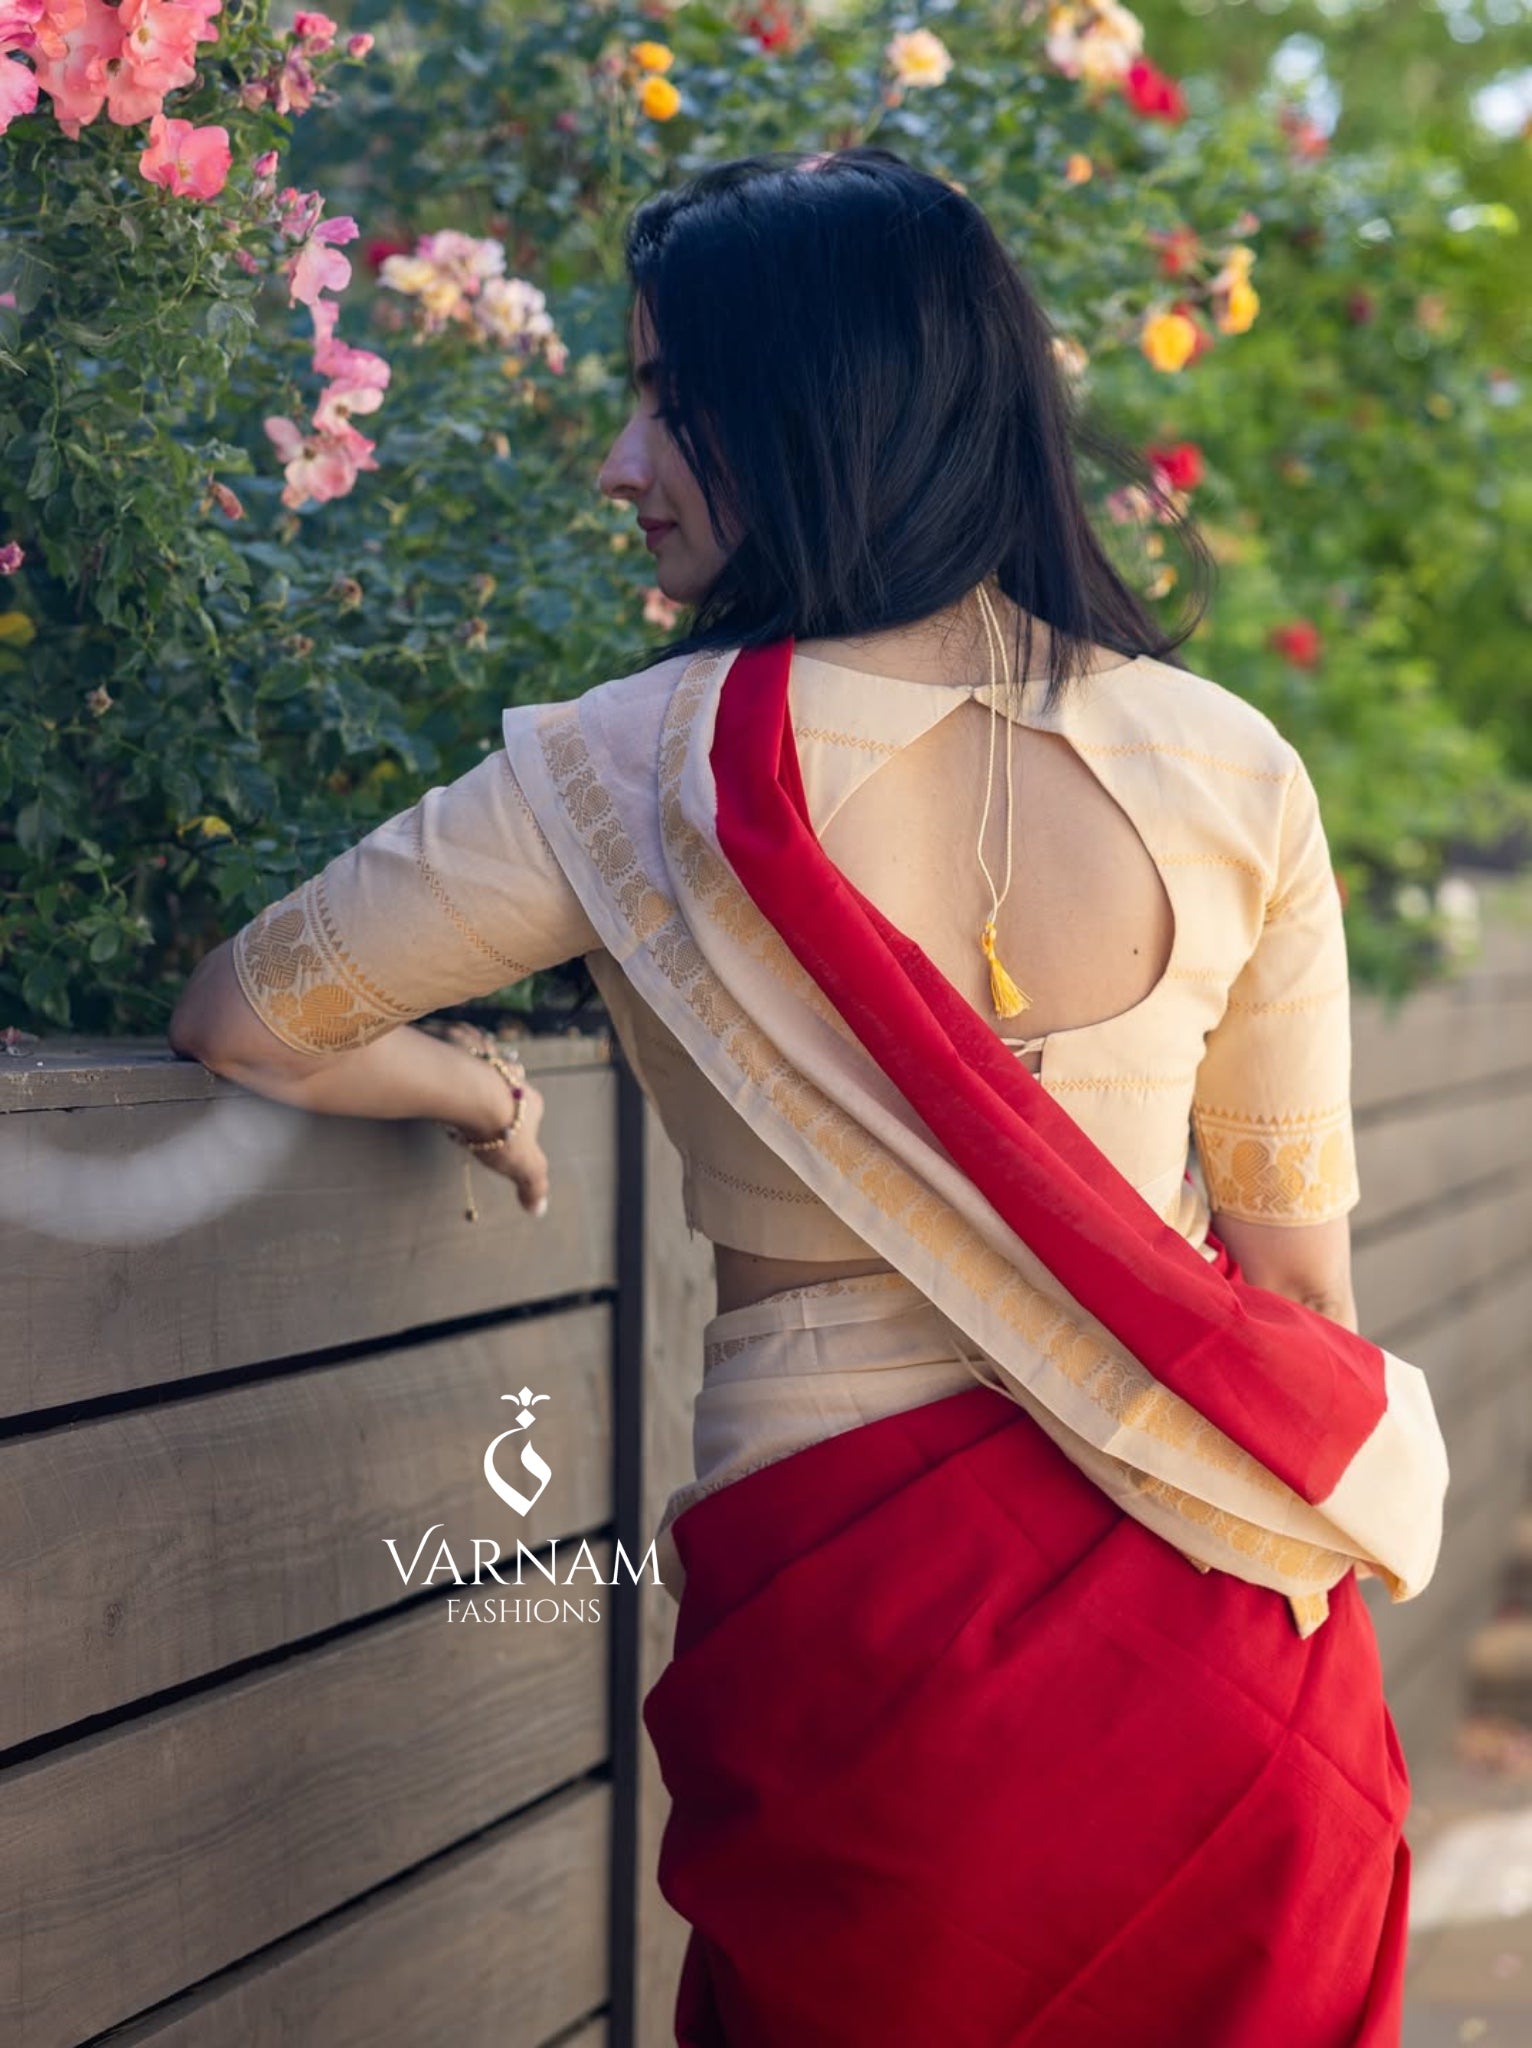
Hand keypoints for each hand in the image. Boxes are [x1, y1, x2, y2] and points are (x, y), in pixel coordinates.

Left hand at [433, 1020, 550, 1216]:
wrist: (469, 1090)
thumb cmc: (499, 1128)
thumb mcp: (523, 1165)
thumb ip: (533, 1185)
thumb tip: (538, 1210)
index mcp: (530, 1100)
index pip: (527, 1113)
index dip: (514, 1127)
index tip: (496, 1141)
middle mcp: (511, 1075)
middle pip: (504, 1088)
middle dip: (491, 1101)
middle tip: (471, 1119)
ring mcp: (486, 1058)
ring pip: (481, 1069)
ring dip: (470, 1080)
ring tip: (451, 1099)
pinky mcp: (457, 1044)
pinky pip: (454, 1052)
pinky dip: (448, 1062)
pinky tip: (436, 1074)